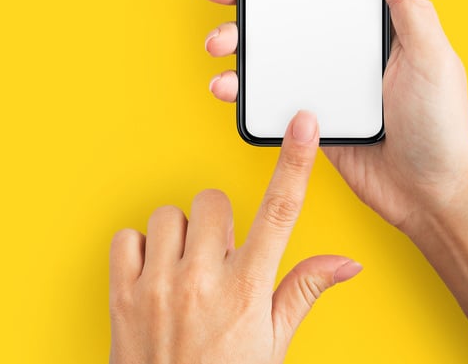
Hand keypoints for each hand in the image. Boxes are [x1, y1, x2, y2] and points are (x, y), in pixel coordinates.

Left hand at [109, 111, 361, 363]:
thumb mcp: (275, 344)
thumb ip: (305, 290)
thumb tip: (346, 264)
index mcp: (248, 289)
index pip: (280, 211)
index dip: (295, 161)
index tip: (303, 126)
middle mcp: (203, 281)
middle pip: (214, 202)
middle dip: (219, 223)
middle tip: (221, 258)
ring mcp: (159, 287)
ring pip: (170, 216)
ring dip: (181, 237)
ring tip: (187, 270)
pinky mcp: (122, 295)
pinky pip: (128, 237)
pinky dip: (141, 250)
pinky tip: (156, 273)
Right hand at [201, 0, 467, 231]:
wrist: (429, 196)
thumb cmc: (443, 127)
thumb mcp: (432, 58)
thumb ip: (411, 6)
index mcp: (376, 29)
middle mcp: (346, 51)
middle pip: (289, 15)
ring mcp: (325, 84)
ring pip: (272, 54)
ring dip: (238, 43)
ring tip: (220, 43)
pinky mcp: (310, 118)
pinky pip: (270, 98)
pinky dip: (245, 90)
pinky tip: (228, 86)